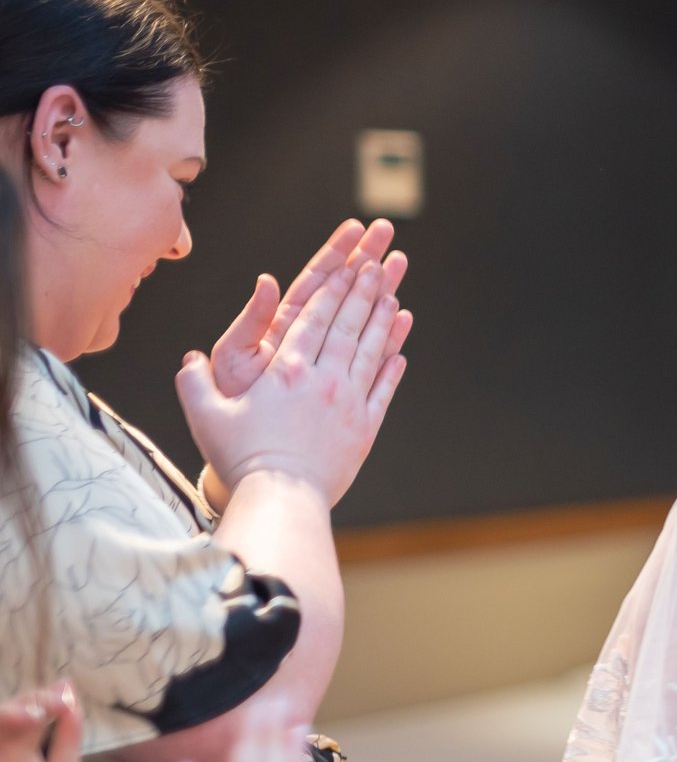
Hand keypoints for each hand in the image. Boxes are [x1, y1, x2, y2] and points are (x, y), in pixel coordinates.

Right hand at [177, 256, 411, 507]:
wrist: (281, 497)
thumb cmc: (239, 457)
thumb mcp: (205, 416)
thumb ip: (195, 382)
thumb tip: (190, 358)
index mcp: (287, 371)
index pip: (314, 318)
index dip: (333, 288)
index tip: (349, 264)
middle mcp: (324, 381)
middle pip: (347, 326)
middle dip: (363, 292)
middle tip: (380, 263)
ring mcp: (349, 404)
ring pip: (370, 352)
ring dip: (382, 322)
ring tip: (394, 296)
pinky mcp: (364, 429)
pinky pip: (383, 390)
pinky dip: (393, 368)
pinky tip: (401, 352)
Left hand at [208, 220, 404, 398]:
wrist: (249, 457)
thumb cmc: (235, 408)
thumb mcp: (234, 358)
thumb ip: (251, 321)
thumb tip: (267, 280)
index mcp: (282, 328)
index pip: (313, 281)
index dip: (334, 253)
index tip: (356, 228)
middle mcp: (307, 341)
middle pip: (340, 291)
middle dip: (363, 258)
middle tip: (386, 229)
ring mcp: (326, 364)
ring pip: (359, 319)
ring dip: (381, 289)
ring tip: (401, 261)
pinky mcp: (344, 389)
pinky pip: (371, 358)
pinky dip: (388, 338)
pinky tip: (403, 318)